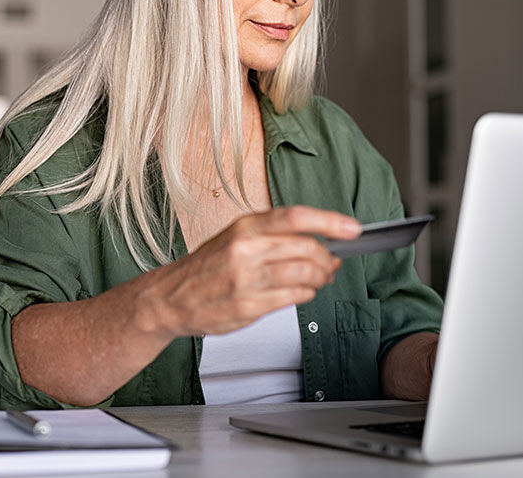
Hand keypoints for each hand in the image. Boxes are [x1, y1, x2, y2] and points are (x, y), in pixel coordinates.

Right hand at [138, 205, 361, 337]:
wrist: (170, 298)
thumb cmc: (205, 268)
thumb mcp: (234, 238)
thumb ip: (273, 237)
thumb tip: (319, 240)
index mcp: (244, 227)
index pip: (296, 217)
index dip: (330, 221)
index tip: (352, 229)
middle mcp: (245, 250)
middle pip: (308, 248)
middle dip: (329, 258)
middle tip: (332, 264)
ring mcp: (247, 279)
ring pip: (305, 274)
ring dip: (321, 278)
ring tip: (319, 279)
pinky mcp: (248, 305)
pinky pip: (294, 297)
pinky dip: (306, 294)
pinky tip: (301, 292)